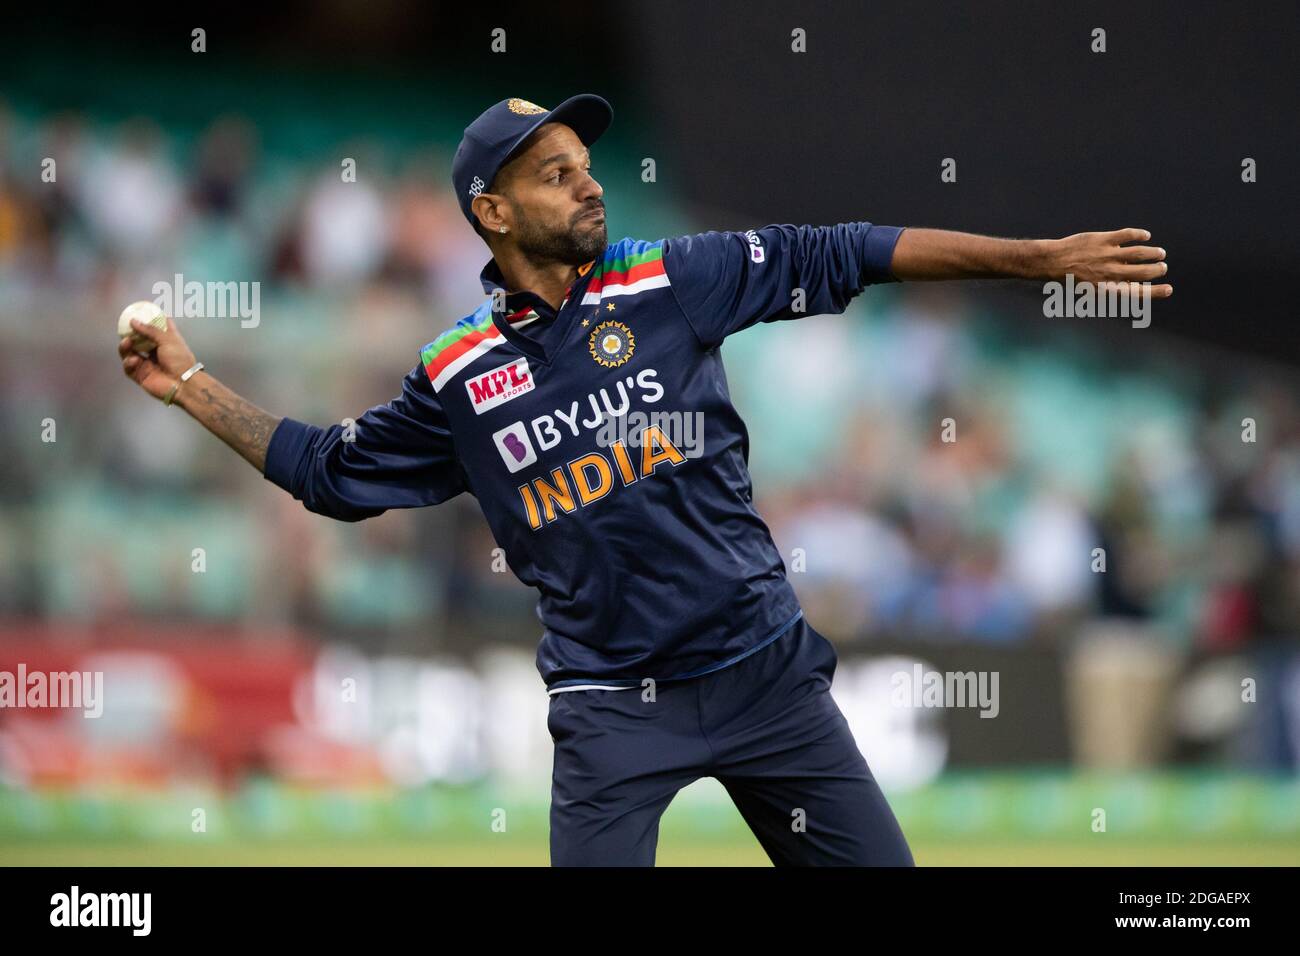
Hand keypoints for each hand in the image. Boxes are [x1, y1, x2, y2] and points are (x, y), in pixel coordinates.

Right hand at [118, 315, 198, 401]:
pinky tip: (134, 360)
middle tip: (125, 330)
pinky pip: (129, 368)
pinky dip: (128, 363)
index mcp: (165, 344)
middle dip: (129, 336)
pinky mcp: (141, 376)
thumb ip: (150, 330)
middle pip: (137, 342)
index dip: (146, 323)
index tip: (138, 313)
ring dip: (125, 348)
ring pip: (129, 354)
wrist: (183, 383)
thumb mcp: (168, 340)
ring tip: (126, 342)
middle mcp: (155, 353)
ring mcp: (147, 365)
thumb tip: (134, 321)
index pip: (154, 331)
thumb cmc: (180, 360)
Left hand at [1042, 228, 1171, 297]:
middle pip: (1143, 271)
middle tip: (1162, 267)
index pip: (1138, 292)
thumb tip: (1134, 285)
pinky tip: (1146, 236)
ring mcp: (1108, 255)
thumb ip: (1112, 288)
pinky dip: (1139, 235)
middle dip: (1157, 270)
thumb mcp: (1091, 291)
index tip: (1169, 289)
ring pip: (1139, 252)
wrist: (1053, 262)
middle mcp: (1110, 273)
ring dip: (1152, 253)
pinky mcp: (1103, 239)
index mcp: (1108, 289)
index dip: (1155, 292)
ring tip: (1160, 253)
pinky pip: (1127, 235)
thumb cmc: (1072, 279)